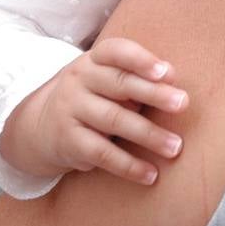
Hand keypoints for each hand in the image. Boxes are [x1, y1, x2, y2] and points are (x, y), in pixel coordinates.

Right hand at [0, 37, 188, 184]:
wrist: (41, 126)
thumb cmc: (94, 97)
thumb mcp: (108, 79)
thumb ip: (138, 77)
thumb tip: (172, 77)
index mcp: (94, 59)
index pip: (116, 51)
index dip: (141, 60)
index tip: (166, 72)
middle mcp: (79, 80)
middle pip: (120, 84)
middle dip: (154, 94)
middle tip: (183, 104)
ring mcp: (71, 109)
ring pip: (114, 120)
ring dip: (149, 135)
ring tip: (176, 147)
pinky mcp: (68, 140)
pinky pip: (102, 153)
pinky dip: (128, 165)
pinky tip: (151, 174)